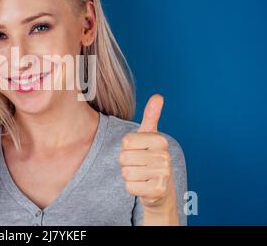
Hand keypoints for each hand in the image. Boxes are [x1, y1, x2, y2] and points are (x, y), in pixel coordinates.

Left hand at [118, 94, 177, 224]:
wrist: (161, 188)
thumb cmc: (150, 157)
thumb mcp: (149, 136)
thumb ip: (151, 116)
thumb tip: (158, 96)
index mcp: (160, 140)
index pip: (126, 141)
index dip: (127, 148)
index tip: (138, 151)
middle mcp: (164, 156)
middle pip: (124, 157)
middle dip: (126, 163)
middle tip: (139, 165)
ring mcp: (163, 174)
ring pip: (126, 172)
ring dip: (129, 176)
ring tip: (141, 175)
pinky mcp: (158, 191)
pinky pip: (129, 187)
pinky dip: (132, 188)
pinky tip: (143, 186)